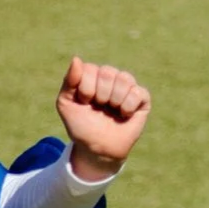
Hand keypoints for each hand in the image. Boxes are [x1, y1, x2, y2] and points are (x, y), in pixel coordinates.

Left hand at [55, 55, 149, 179]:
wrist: (98, 148)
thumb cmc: (82, 126)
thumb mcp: (66, 105)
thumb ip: (69, 82)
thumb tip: (76, 59)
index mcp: (92, 75)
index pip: (90, 69)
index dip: (85, 90)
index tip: (84, 103)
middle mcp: (110, 77)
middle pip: (107, 72)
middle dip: (100, 95)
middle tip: (99, 108)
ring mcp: (127, 86)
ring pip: (124, 79)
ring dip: (114, 100)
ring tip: (112, 111)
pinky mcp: (142, 98)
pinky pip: (138, 92)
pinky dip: (128, 107)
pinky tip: (124, 115)